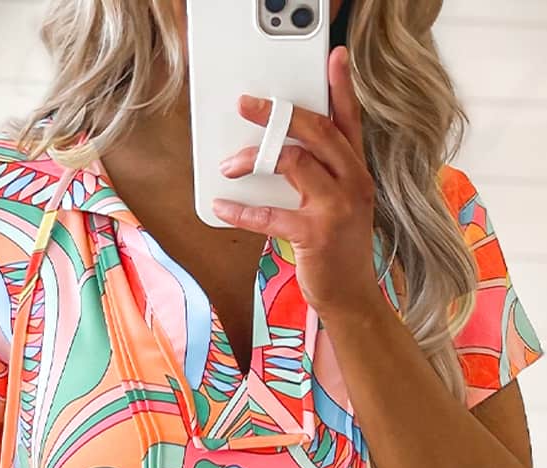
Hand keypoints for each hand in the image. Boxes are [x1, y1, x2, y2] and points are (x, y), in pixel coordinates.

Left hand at [212, 47, 381, 318]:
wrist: (351, 297)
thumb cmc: (338, 251)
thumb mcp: (341, 206)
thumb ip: (322, 177)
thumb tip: (278, 154)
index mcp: (357, 172)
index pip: (351, 120)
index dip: (342, 87)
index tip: (334, 57)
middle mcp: (352, 183)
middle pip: (317, 131)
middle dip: (278, 114)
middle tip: (246, 105)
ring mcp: (336, 208)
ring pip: (294, 162)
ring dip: (254, 159)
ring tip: (229, 166)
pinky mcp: (316, 235)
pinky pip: (270, 214)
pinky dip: (240, 210)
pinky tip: (222, 206)